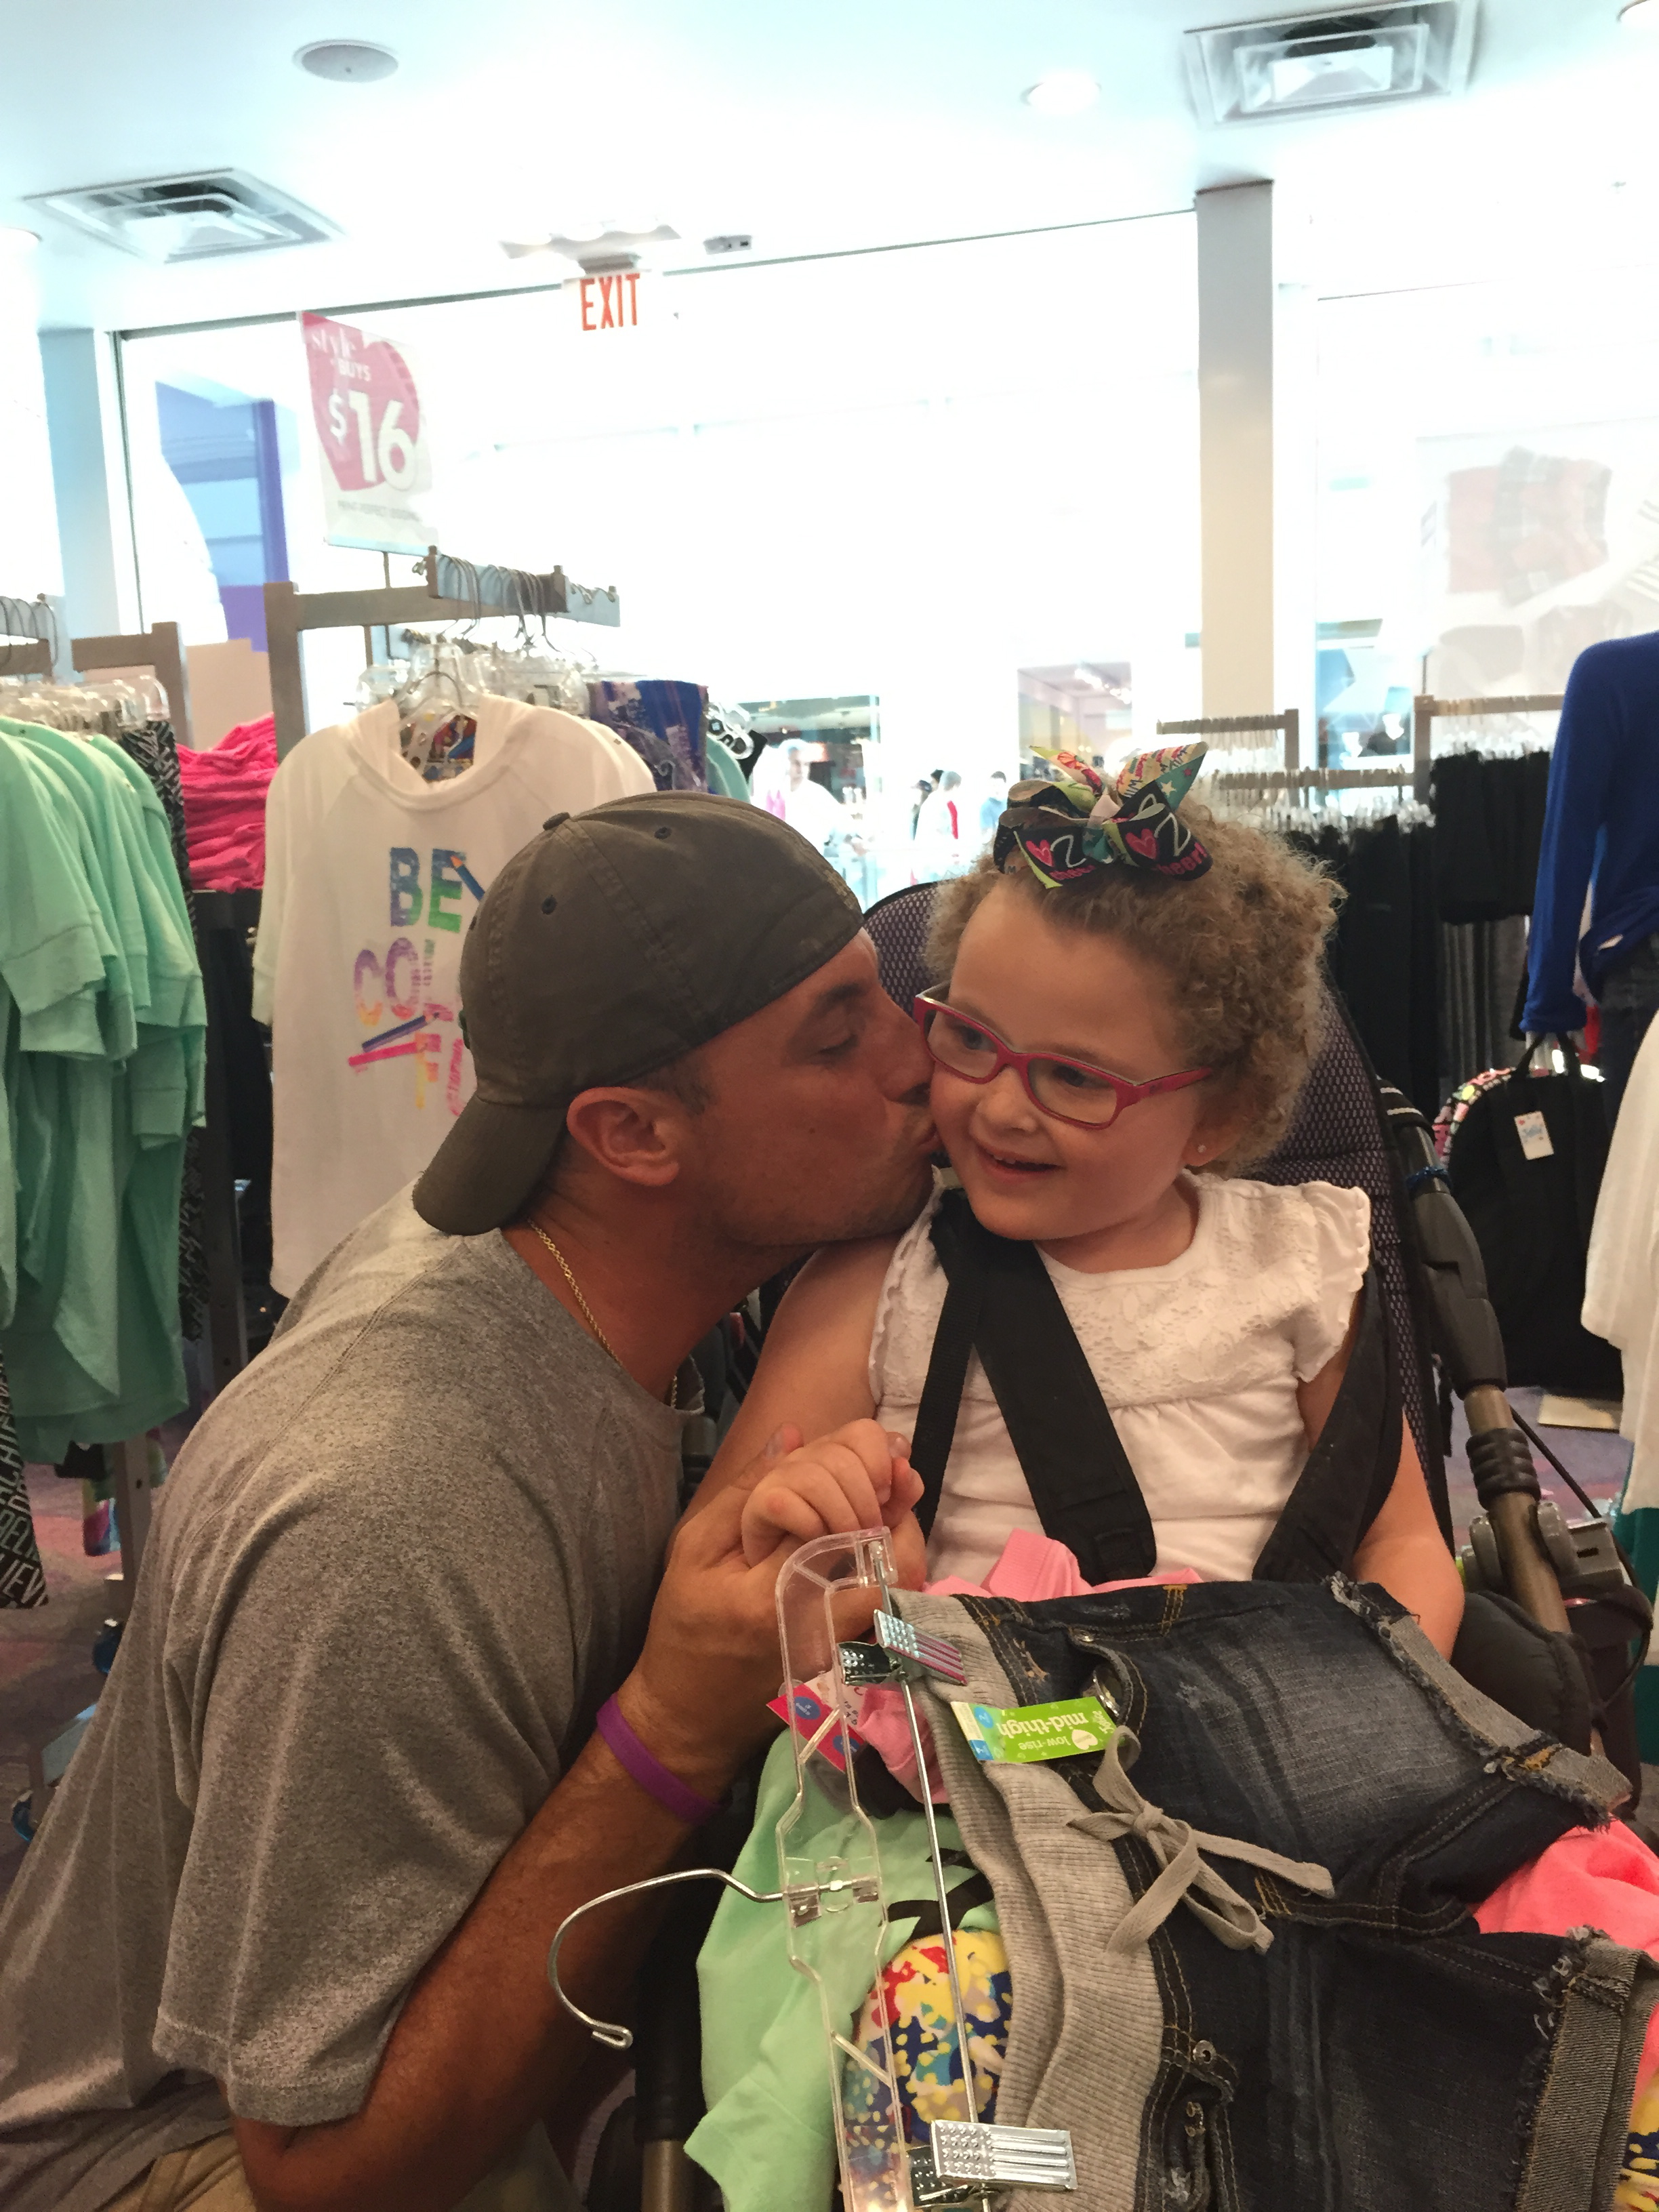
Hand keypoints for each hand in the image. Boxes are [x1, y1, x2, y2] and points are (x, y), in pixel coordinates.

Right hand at [618, 1424, 921, 1797]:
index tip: (850, 1456)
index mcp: (770, 1596)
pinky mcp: (857, 1654)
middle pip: (883, 1553)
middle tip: (883, 1469)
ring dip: (900, 1525)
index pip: (830, 1524)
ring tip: (885, 1491)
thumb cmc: (685, 1626)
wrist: (691, 1717)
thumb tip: (794, 1435)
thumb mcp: (694, 1549)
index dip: (850, 1478)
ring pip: (900, 1577)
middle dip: (885, 1497)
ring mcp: (844, 1646)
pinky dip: (896, 1556)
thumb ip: (744, 1491)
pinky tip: (877, 1531)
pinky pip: (895, 1598)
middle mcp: (818, 1626)